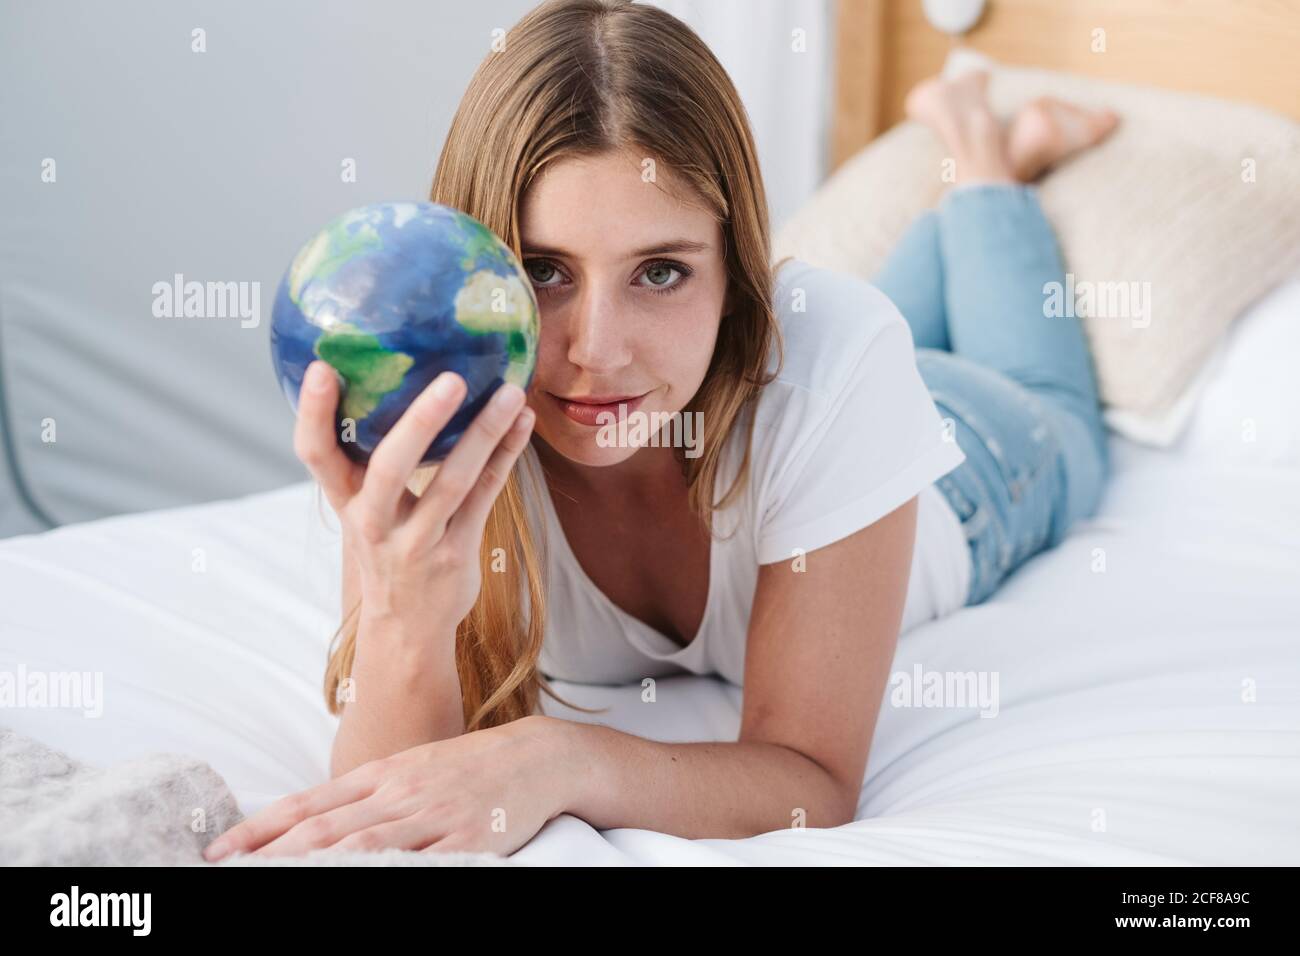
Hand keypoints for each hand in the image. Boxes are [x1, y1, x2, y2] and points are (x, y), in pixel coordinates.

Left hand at [203, 716, 568, 859]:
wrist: (535, 757)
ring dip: (311, 867)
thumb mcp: (409, 770)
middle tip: (228, 873)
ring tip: (271, 881)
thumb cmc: (466, 768)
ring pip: (360, 846)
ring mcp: (429, 818)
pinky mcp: (462, 841)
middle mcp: (397, 794)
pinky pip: (417, 862)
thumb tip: (308, 824)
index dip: (258, 829)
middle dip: (269, 856)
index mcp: (379, 775)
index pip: (306, 805)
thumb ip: (363, 795)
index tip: (216, 851)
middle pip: (322, 830)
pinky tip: (356, 881)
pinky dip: (383, 872)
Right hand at [294, 359, 534, 628]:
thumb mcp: (363, 508)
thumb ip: (366, 459)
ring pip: (453, 481)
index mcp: (344, 500)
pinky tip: (522, 421)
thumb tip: (389, 377)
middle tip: (451, 379)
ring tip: (508, 392)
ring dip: (484, 432)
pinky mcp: (456, 552)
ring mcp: (417, 541)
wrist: (406, 626)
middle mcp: (374, 521)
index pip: (314, 453)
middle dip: (421, 422)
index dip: (312, 413)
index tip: (320, 367)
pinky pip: (484, 495)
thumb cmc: (386, 546)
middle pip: (390, 467)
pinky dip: (505, 454)